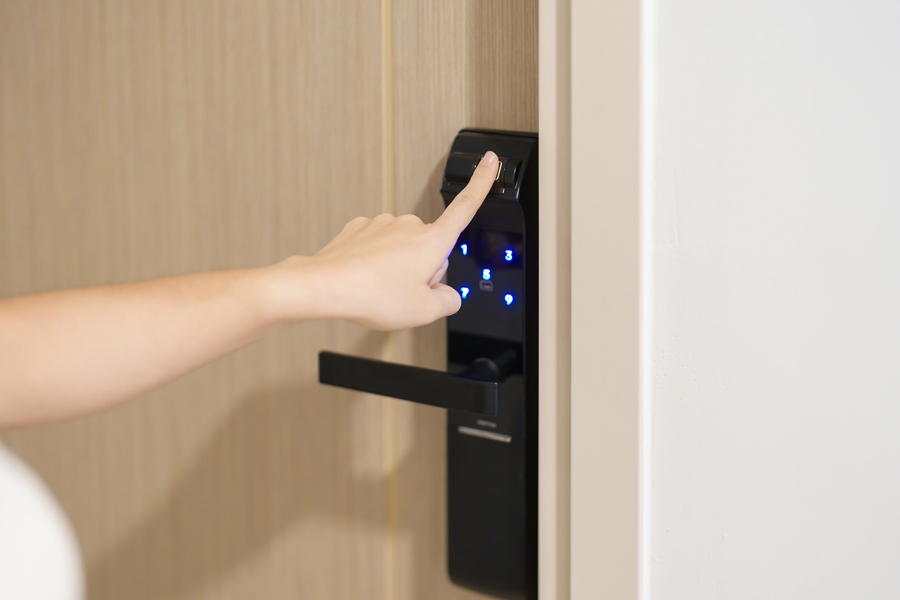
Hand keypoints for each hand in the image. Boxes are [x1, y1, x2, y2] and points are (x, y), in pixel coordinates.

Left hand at [271, 151, 499, 329]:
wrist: (325, 286)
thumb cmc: (372, 295)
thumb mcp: (425, 311)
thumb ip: (448, 302)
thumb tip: (448, 295)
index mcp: (432, 241)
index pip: (465, 207)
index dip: (482, 183)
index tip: (490, 161)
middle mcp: (409, 226)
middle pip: (431, 248)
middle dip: (424, 270)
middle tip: (403, 292)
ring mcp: (382, 224)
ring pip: (403, 249)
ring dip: (398, 268)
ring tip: (380, 288)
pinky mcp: (360, 228)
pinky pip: (378, 247)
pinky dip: (375, 263)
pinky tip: (365, 278)